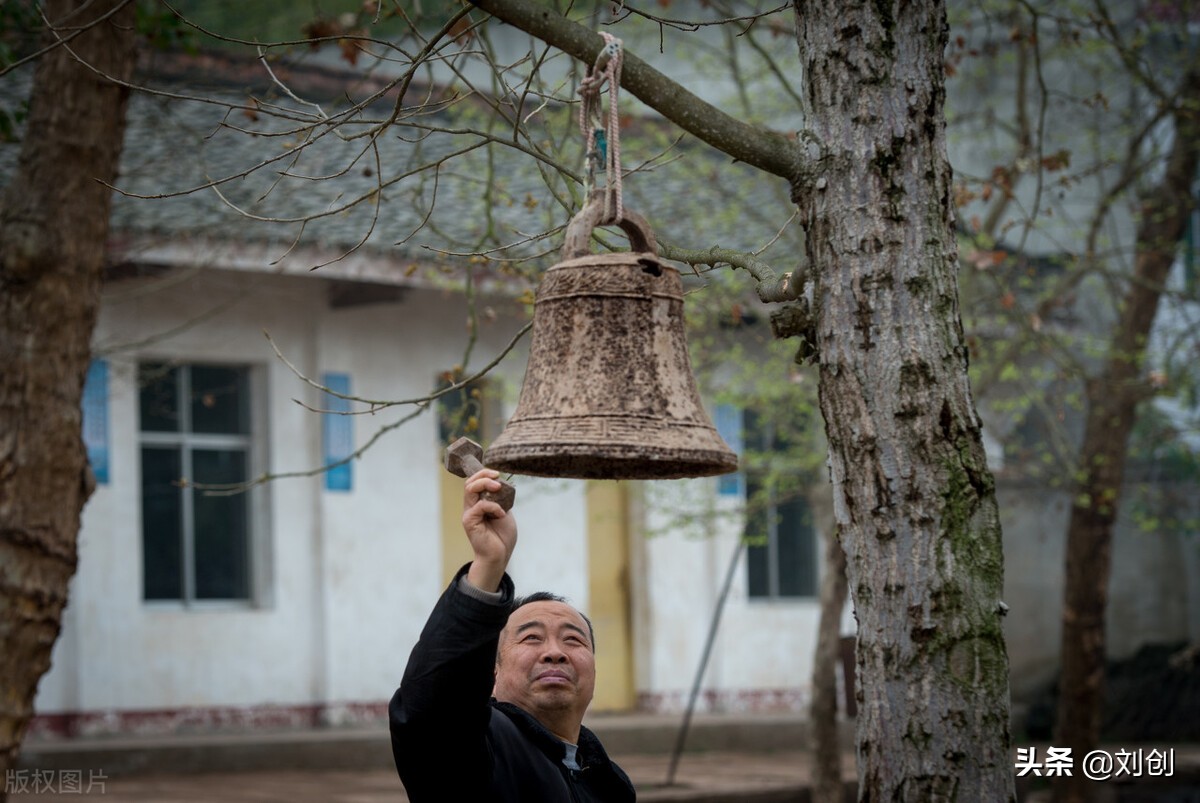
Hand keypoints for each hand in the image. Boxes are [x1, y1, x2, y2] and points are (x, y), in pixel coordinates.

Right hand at [462, 468, 516, 592]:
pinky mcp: (469, 521)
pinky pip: (480, 506)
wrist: (499, 555)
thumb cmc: (502, 537)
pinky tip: (501, 514)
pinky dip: (493, 506)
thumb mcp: (505, 512)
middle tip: (497, 477)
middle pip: (470, 483)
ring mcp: (469, 514)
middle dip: (483, 475)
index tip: (497, 474)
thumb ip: (501, 499)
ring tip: (498, 487)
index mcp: (478, 504)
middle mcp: (471, 507)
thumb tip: (503, 485)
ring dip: (485, 484)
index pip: (474, 483)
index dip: (484, 474)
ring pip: (470, 490)